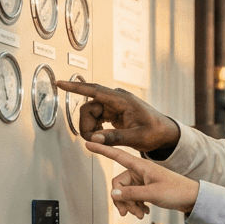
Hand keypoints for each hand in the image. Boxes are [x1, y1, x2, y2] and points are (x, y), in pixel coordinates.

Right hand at [57, 80, 180, 151]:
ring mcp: (114, 104)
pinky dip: (95, 127)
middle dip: (86, 124)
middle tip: (91, 140)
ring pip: (91, 113)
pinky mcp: (113, 111)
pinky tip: (102, 134)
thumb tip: (94, 138)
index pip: (94, 90)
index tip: (59, 83)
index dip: (75, 87)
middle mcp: (116, 99)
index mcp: (122, 100)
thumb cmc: (155, 132)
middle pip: (89, 107)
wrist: (164, 132)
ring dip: (91, 127)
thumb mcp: (137, 138)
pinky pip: (96, 116)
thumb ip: (115, 138)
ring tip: (100, 139)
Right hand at [84, 141, 199, 217]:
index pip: (117, 155)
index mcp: (141, 166)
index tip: (88, 142)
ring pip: (125, 192)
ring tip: (141, 214)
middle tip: (130, 213)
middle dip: (122, 199)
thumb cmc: (177, 191)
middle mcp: (140, 171)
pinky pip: (133, 196)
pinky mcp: (146, 187)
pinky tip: (145, 211)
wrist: (193, 198)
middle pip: (118, 184)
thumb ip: (131, 194)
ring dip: (130, 204)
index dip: (102, 149)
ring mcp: (143, 179)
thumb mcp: (153, 194)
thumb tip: (112, 194)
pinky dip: (136, 205)